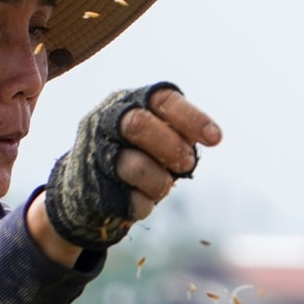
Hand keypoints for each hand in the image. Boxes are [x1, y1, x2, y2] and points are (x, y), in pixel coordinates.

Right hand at [38, 83, 220, 250]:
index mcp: (129, 101)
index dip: (191, 118)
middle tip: (188, 163)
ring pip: (133, 165)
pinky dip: (144, 203)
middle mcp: (106, 121)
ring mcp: (94, 153)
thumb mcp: (158, 135)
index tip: (215, 139)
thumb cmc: (136, 153)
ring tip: (164, 186)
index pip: (162, 100)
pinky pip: (128, 199)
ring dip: (160, 181)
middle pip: (137, 124)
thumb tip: (212, 136)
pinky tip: (143, 200)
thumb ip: (179, 131)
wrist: (88, 187)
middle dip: (171, 147)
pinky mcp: (92, 186)